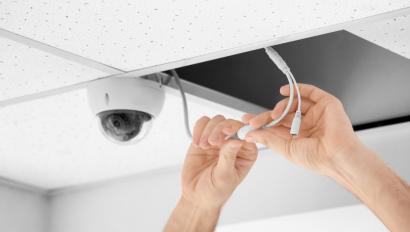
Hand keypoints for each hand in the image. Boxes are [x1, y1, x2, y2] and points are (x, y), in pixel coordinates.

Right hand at [181, 115, 257, 209]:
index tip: (228, 132)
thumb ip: (229, 157)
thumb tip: (236, 140)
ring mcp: (219, 139)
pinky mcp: (204, 137)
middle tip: (212, 142)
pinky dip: (198, 129)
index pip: (247, 132)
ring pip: (217, 121)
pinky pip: (202, 124)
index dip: (238, 129)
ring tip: (203, 145)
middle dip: (220, 130)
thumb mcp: (225, 177)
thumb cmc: (216, 191)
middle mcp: (234, 143)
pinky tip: (197, 142)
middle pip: (230, 123)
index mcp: (246, 152)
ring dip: (208, 130)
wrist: (197, 195)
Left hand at [242, 84, 360, 175]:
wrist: (337, 157)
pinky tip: (284, 91)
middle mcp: (305, 124)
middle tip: (254, 120)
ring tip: (274, 114)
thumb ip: (268, 139)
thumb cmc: (318, 158)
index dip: (261, 123)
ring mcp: (315, 114)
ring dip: (280, 106)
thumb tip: (250, 134)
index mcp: (297, 136)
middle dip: (266, 116)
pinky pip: (310, 92)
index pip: (275, 126)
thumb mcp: (286, 149)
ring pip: (293, 103)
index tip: (247, 122)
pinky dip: (297, 89)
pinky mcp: (326, 104)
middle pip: (282, 114)